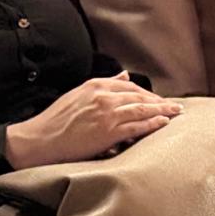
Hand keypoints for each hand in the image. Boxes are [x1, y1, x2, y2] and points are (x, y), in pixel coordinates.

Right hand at [4, 74, 181, 168]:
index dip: (148, 94)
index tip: (159, 99)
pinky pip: (136, 126)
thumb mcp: (79, 93)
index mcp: (96, 85)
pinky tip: (163, 123)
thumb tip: (124, 75)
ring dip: (162, 111)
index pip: (130, 87)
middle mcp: (104, 97)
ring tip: (175, 112)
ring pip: (142, 110)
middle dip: (160, 101)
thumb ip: (104, 83)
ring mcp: (107, 114)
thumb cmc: (55, 120)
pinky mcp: (108, 132)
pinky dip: (152, 124)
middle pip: (140, 97)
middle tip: (175, 106)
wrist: (38, 140)